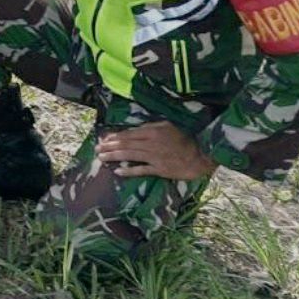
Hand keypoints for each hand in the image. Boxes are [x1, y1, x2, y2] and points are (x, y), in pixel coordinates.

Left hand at [95, 122, 215, 180]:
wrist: (201, 154)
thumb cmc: (185, 138)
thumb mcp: (167, 126)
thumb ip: (150, 127)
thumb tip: (134, 130)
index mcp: (152, 131)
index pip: (128, 134)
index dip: (114, 137)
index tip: (103, 139)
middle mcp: (151, 143)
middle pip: (125, 145)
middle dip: (109, 147)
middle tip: (97, 149)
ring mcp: (155, 157)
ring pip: (130, 156)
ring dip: (114, 157)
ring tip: (101, 158)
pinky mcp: (160, 170)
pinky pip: (141, 170)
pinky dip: (129, 171)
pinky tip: (118, 172)